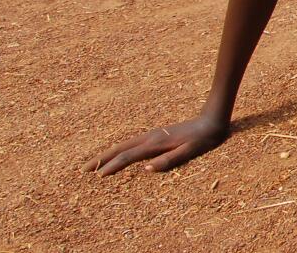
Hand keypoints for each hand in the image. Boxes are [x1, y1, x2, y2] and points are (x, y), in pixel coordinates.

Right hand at [82, 115, 228, 175]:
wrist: (212, 119)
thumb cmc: (204, 139)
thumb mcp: (191, 152)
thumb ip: (169, 160)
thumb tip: (146, 169)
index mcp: (156, 143)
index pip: (129, 156)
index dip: (113, 166)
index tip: (98, 176)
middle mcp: (151, 137)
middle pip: (120, 148)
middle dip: (102, 158)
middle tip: (83, 169)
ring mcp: (153, 135)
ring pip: (125, 144)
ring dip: (108, 153)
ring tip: (95, 162)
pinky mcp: (157, 135)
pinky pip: (132, 143)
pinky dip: (120, 149)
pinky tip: (118, 154)